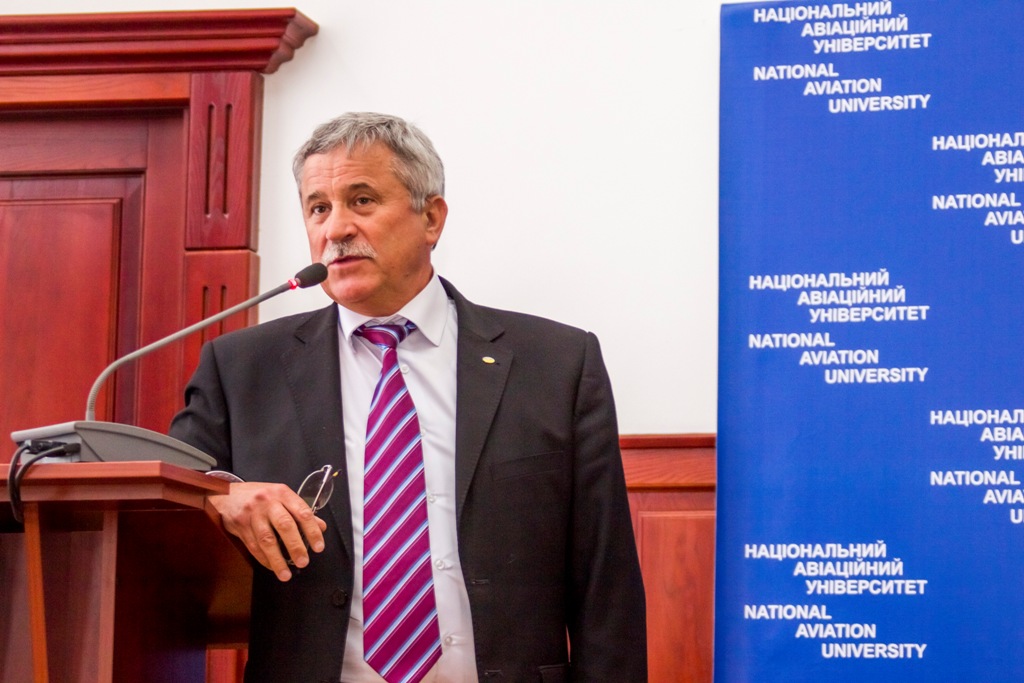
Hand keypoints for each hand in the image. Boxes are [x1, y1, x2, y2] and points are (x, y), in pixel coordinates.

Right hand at [210, 481, 327, 580]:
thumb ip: (300, 511)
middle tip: (303, 562)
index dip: (312, 531)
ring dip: (278, 559)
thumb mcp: (282, 496)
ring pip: (267, 539)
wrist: (229, 494)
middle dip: (295, 546)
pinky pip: (254, 546)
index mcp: (282, 493)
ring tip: (286, 574)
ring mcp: (252, 514)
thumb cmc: (260, 496)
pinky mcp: (240, 526)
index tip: (319, 547)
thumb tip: (321, 526)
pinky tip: (272, 567)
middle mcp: (268, 502)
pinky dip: (264, 559)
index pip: (302, 512)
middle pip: (284, 525)